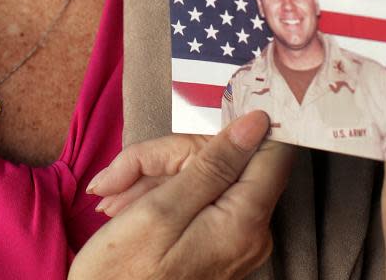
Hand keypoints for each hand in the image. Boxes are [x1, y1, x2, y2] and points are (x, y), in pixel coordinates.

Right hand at [69, 111, 293, 279]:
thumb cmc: (123, 273)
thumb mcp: (161, 209)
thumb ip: (214, 163)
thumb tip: (258, 121)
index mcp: (244, 221)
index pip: (269, 149)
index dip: (237, 126)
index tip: (198, 120)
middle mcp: (250, 232)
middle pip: (224, 158)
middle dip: (170, 158)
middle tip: (126, 177)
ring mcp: (234, 239)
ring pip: (202, 174)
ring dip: (155, 178)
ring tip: (116, 199)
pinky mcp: (216, 242)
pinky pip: (195, 198)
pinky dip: (159, 195)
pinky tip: (126, 209)